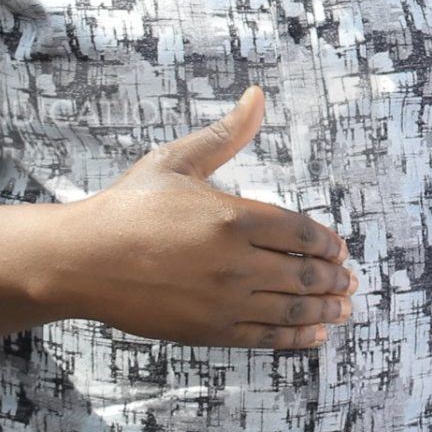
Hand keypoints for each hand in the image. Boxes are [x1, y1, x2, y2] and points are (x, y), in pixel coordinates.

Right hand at [64, 86, 357, 349]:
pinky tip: (314, 334)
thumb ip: (225, 135)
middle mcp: (235, 261)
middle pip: (302, 273)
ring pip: (290, 307)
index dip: (327, 243)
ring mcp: (223, 300)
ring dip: (323, 309)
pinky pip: (265, 336)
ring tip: (342, 309)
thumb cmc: (127, 206)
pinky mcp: (209, 330)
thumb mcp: (176, 161)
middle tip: (349, 282)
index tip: (339, 249)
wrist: (82, 260)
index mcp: (233, 217)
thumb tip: (257, 96)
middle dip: (332, 279)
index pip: (300, 232)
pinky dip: (295, 336)